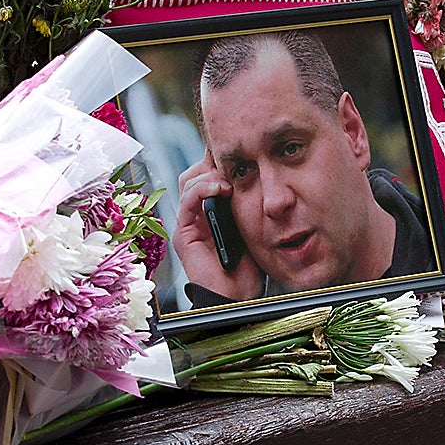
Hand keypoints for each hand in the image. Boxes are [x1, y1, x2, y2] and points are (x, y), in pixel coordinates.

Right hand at [175, 154, 263, 301]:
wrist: (239, 295)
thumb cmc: (250, 264)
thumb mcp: (254, 223)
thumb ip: (250, 201)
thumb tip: (260, 173)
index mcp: (214, 209)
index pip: (211, 173)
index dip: (221, 159)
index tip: (240, 149)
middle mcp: (198, 213)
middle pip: (196, 172)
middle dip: (213, 162)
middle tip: (233, 160)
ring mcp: (189, 223)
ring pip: (189, 181)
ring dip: (210, 173)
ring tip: (229, 179)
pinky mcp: (184, 233)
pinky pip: (187, 201)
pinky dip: (202, 189)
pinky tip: (220, 188)